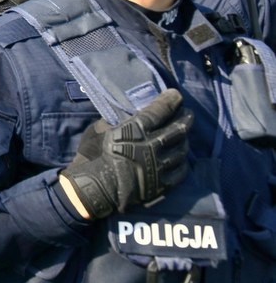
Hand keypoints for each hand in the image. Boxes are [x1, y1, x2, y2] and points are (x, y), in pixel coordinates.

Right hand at [60, 89, 191, 219]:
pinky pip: (181, 171)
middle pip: (178, 128)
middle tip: (188, 113)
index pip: (159, 110)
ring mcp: (160, 165)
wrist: (97, 187)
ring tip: (184, 135)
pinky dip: (182, 162)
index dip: (170, 101)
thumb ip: (118, 121)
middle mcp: (152, 145)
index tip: (176, 95)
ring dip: (185, 140)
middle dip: (186, 118)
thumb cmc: (94, 155)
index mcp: (136, 130)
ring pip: (182, 149)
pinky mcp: (163, 184)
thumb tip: (129, 113)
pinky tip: (181, 158)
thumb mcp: (101, 130)